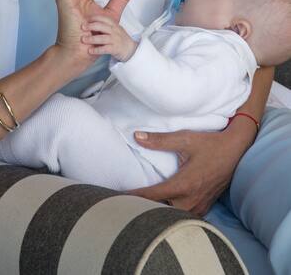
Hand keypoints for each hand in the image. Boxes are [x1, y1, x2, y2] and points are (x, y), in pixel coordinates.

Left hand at [82, 15, 137, 61]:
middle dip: (91, 26)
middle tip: (82, 27)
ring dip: (92, 39)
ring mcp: (115, 40)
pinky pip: (105, 49)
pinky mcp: (115, 49)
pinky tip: (90, 51)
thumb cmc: (119, 38)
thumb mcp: (113, 28)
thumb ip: (103, 25)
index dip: (94, 17)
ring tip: (83, 39)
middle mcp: (114, 31)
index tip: (86, 19)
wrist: (130, 50)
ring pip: (103, 38)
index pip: (104, 18)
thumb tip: (89, 21)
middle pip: (102, 26)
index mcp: (113, 24)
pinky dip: (97, 50)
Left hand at [126, 128, 250, 215]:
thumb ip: (159, 140)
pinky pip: (184, 217)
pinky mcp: (204, 207)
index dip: (133, 198)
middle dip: (143, 210)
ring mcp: (199, 206)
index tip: (118, 198)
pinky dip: (171, 214)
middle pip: (161, 213)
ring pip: (173, 218)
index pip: (152, 196)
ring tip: (139, 207)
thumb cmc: (210, 143)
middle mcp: (191, 200)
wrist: (236, 150)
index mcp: (183, 185)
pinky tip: (161, 208)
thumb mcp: (185, 138)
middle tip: (125, 203)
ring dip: (157, 213)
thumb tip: (137, 136)